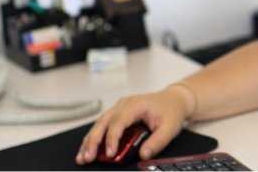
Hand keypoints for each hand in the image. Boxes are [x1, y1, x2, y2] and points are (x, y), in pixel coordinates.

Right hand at [75, 85, 191, 164]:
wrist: (174, 99)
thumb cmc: (171, 110)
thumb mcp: (170, 128)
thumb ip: (157, 142)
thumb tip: (143, 155)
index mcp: (136, 105)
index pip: (119, 121)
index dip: (112, 138)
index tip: (110, 153)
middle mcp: (125, 104)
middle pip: (103, 121)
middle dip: (94, 141)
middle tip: (88, 157)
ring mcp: (119, 107)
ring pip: (99, 123)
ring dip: (90, 140)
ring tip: (83, 157)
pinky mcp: (117, 113)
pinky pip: (102, 125)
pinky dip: (94, 137)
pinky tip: (87, 149)